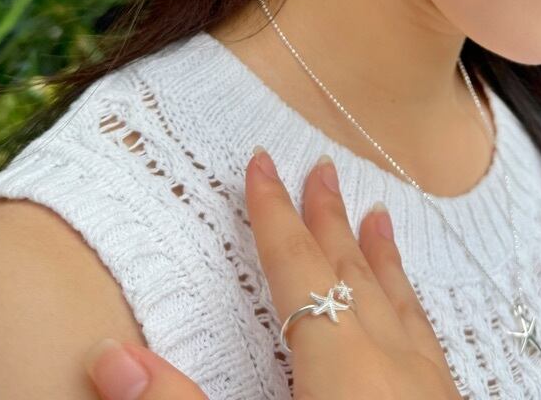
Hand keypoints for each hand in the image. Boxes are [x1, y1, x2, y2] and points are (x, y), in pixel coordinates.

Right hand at [83, 147, 461, 399]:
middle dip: (328, 217)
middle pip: (351, 271)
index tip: (261, 163)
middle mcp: (392, 363)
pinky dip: (412, 302)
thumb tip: (110, 358)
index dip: (273, 212)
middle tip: (322, 167)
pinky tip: (414, 302)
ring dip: (380, 254)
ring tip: (377, 213)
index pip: (297, 267)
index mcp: (340, 367)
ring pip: (400, 300)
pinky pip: (427, 336)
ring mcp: (430, 387)